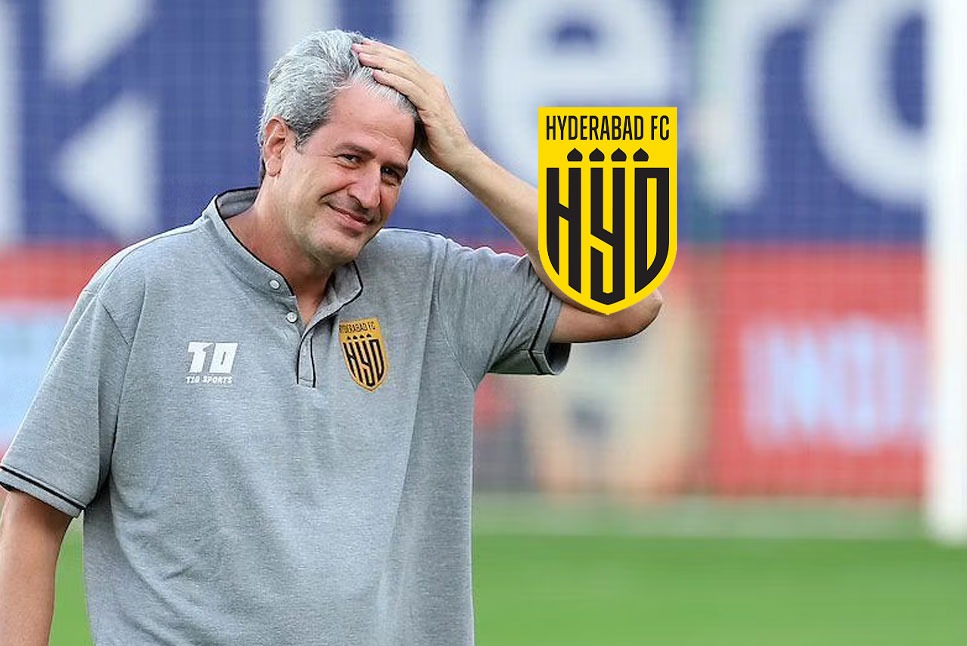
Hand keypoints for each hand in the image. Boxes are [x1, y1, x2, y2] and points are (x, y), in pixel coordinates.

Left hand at [352, 40, 474, 174]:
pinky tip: (376, 75)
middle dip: (378, 52)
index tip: (363, 46)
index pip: (403, 60)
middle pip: (402, 60)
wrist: (457, 157)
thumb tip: (379, 105)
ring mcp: (434, 94)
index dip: (383, 51)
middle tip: (357, 46)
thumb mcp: (415, 119)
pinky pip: (409, 88)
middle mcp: (432, 84)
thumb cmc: (435, 142)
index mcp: (429, 84)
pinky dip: (392, 80)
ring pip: (404, 70)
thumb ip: (403, 107)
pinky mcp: (433, 107)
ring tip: (362, 57)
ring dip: (381, 62)